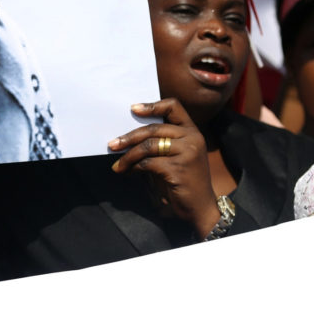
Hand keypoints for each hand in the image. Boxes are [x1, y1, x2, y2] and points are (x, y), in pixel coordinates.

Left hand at [108, 98, 220, 236]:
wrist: (200, 207)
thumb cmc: (184, 180)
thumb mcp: (178, 156)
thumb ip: (162, 142)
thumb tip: (129, 137)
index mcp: (192, 131)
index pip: (174, 106)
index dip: (152, 106)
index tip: (133, 109)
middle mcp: (192, 138)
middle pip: (154, 128)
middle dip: (129, 137)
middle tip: (113, 144)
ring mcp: (187, 153)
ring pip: (149, 146)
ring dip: (129, 156)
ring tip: (118, 164)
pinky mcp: (178, 168)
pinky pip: (148, 163)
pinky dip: (134, 167)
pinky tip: (129, 172)